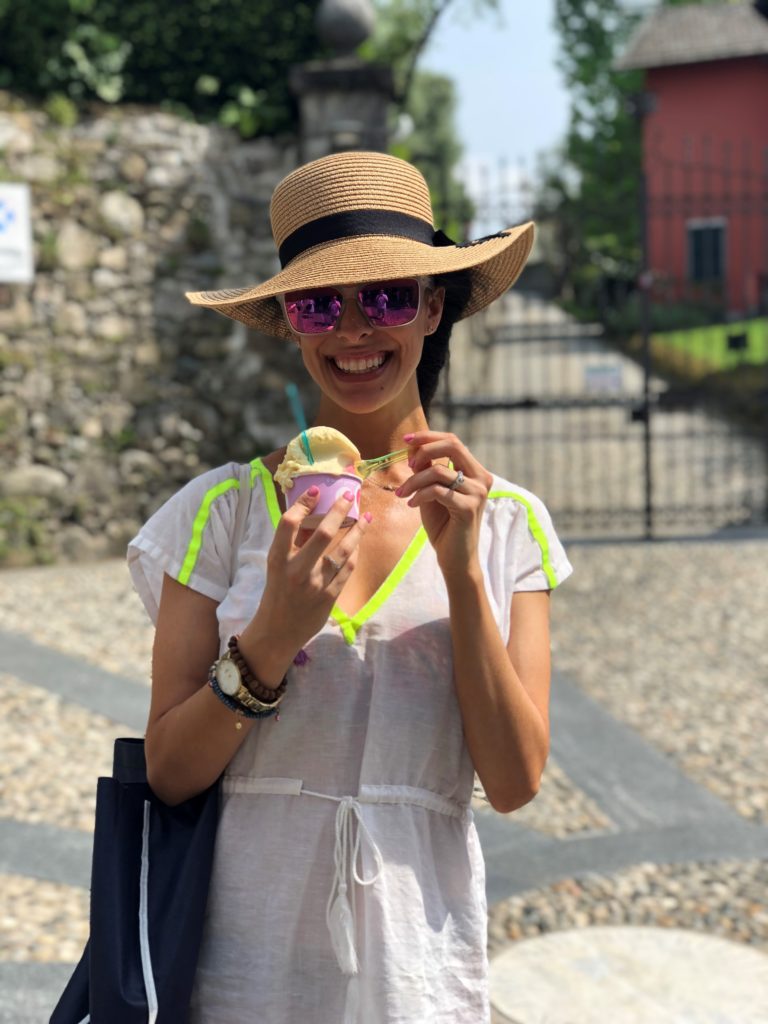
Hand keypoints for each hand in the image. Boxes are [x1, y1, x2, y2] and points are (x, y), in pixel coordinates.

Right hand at [248, 488, 370, 656]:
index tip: (316, 491)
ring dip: (358, 530)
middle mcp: (296, 570)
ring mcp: (315, 585)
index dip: (303, 504)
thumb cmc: (277, 593)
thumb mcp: (277, 567)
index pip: (289, 523)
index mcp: (278, 559)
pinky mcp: (329, 597)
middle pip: (323, 533)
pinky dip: (355, 553)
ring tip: (366, 516)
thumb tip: (315, 515)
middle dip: (339, 510)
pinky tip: (359, 543)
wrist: (278, 631)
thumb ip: (294, 545)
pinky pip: (348, 569)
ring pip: (343, 550)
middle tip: (349, 495)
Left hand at [397, 431, 492, 578]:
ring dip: (414, 481)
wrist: (455, 559)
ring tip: (402, 494)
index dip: (429, 437)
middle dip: (424, 450)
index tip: (406, 440)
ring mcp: (477, 493)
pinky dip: (419, 495)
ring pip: (438, 470)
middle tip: (407, 466)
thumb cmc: (444, 526)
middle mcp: (481, 478)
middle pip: (452, 445)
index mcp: (475, 472)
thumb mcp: (431, 491)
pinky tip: (412, 504)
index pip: (453, 441)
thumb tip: (414, 448)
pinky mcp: (468, 508)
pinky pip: (436, 491)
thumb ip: (426, 470)